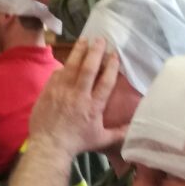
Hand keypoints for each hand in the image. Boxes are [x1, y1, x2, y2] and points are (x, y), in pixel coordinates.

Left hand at [28, 36, 121, 153]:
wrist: (49, 146)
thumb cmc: (77, 143)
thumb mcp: (101, 139)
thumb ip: (119, 133)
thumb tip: (135, 129)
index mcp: (94, 106)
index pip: (105, 82)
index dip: (111, 67)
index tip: (114, 55)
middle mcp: (79, 95)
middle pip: (88, 68)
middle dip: (95, 52)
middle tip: (100, 39)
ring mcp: (62, 92)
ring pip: (72, 66)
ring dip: (79, 51)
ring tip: (84, 39)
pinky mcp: (49, 91)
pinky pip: (58, 73)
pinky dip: (64, 65)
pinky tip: (69, 60)